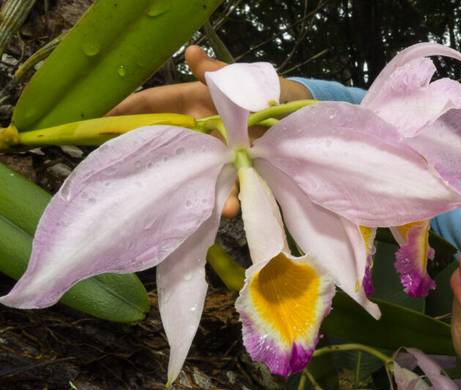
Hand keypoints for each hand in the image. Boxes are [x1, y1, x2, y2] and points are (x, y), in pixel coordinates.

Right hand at [109, 47, 313, 217]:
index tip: (102, 120)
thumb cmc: (271, 93)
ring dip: (194, 187)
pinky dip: (229, 199)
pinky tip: (230, 207)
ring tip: (192, 200)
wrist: (304, 119)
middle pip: (168, 145)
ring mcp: (220, 155)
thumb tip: (193, 55)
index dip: (130, 110)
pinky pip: (229, 188)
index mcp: (197, 103)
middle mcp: (202, 132)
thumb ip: (219, 75)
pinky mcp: (241, 173)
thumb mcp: (245, 80)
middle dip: (149, 159)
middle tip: (128, 174)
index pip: (156, 104)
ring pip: (197, 173)